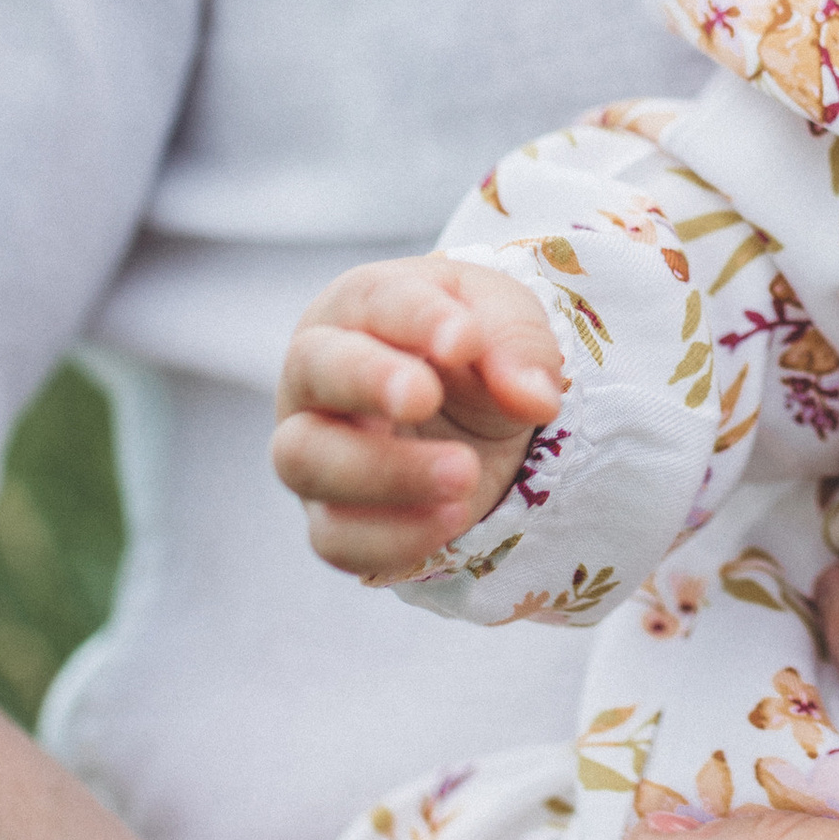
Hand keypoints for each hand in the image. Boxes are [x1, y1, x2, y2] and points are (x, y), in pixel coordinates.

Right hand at [272, 254, 566, 579]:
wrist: (470, 420)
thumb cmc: (473, 354)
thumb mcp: (508, 323)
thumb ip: (519, 346)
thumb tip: (534, 398)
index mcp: (359, 307)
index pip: (372, 301)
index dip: (416, 319)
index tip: (464, 340)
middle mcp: (317, 376)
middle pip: (312, 370)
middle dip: (367, 381)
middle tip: (426, 398)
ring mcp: (312, 450)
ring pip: (304, 459)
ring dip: (385, 472)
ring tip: (465, 473)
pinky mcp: (329, 517)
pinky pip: (334, 537)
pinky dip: (391, 537)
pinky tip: (453, 519)